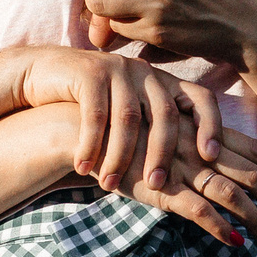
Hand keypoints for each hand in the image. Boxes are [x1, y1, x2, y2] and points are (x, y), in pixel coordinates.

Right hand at [13, 46, 220, 193]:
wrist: (44, 74)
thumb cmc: (94, 105)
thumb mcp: (131, 112)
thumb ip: (156, 130)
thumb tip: (189, 175)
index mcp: (164, 83)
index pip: (201, 99)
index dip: (211, 126)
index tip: (212, 157)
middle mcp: (146, 73)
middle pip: (165, 115)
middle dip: (161, 153)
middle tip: (156, 186)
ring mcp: (118, 69)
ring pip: (128, 118)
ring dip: (119, 156)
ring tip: (109, 185)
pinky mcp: (88, 73)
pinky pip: (95, 114)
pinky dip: (90, 144)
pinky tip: (82, 168)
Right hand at [129, 122, 256, 248]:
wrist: (84, 130)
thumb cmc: (128, 133)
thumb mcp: (168, 129)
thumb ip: (196, 141)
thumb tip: (222, 160)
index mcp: (205, 130)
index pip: (254, 149)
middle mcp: (199, 146)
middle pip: (251, 173)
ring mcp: (182, 167)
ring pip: (232, 194)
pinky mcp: (162, 189)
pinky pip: (198, 209)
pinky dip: (220, 227)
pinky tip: (235, 241)